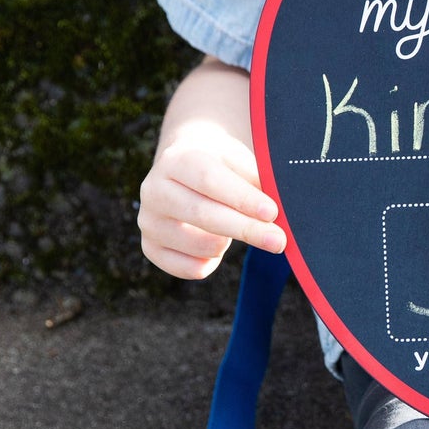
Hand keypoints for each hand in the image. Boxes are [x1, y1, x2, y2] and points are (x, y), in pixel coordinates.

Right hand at [138, 118, 286, 279]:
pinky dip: (212, 261)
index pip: (209, 180)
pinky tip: (216, 243)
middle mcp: (154, 190)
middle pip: (203, 214)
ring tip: (235, 226)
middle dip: (246, 229)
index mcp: (177, 160)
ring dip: (229, 242)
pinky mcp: (150, 248)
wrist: (184, 167)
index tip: (272, 212)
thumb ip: (255, 179)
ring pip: (200, 245)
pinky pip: (191, 268)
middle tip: (279, 240)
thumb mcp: (237, 159)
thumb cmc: (220, 164)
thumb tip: (278, 209)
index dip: (241, 198)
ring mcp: (148, 221)